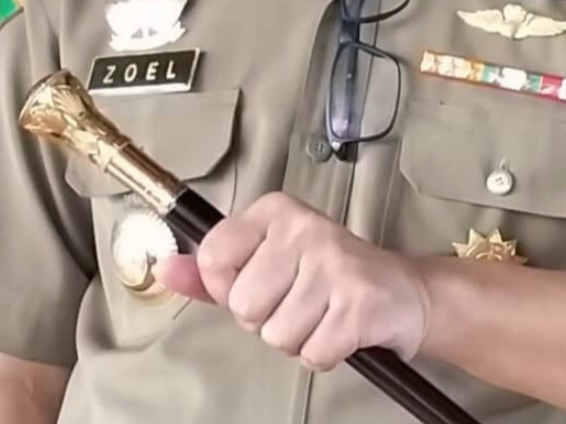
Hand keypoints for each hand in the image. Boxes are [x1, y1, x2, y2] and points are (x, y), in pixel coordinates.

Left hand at [154, 192, 430, 370]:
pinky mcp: (358, 301)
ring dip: (298, 337)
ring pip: (276, 335)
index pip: (213, 258)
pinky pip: (311, 354)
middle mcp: (303, 227)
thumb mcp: (267, 260)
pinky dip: (325, 353)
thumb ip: (213, 269)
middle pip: (244, 306)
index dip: (229, 288)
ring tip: (322, 312)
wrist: (401, 291)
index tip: (261, 280)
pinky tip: (340, 327)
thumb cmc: (326, 275)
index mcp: (274, 211)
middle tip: (299, 300)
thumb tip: (164, 268)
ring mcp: (333, 262)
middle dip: (267, 318)